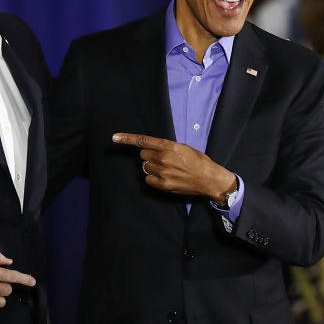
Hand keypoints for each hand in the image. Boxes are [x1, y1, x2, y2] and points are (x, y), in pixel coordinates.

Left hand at [112, 132, 236, 203]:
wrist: (209, 179)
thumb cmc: (199, 161)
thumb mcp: (184, 148)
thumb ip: (167, 147)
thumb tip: (153, 148)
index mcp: (170, 147)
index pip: (144, 141)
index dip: (128, 139)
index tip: (115, 137)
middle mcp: (164, 159)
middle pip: (143, 155)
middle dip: (149, 155)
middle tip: (161, 158)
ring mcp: (163, 173)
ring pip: (145, 167)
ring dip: (152, 167)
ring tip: (166, 168)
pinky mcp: (164, 185)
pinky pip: (148, 180)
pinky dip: (153, 178)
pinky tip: (164, 177)